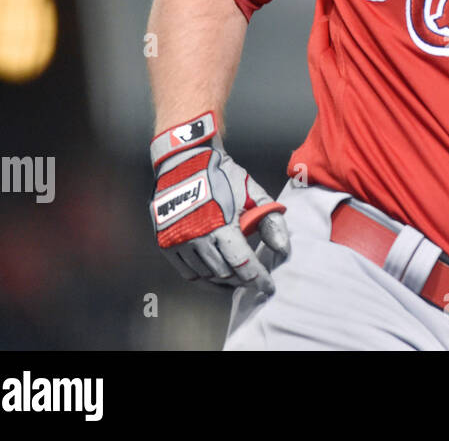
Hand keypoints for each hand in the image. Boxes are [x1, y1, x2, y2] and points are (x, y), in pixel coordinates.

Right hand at [149, 112, 289, 294]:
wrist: (186, 161)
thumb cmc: (223, 176)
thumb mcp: (252, 193)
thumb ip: (269, 220)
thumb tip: (283, 249)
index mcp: (220, 225)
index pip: (242, 263)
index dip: (257, 278)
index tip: (269, 287)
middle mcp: (196, 237)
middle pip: (224, 273)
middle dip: (242, 279)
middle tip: (254, 279)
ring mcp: (178, 242)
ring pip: (205, 275)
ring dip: (224, 280)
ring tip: (238, 279)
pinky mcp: (166, 243)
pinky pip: (186, 272)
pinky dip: (203, 278)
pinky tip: (216, 275)